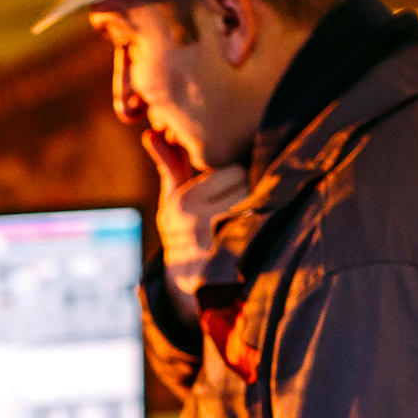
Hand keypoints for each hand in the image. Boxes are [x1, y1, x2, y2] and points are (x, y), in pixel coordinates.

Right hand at [143, 129, 248, 319]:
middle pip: (250, 185)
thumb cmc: (183, 233)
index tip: (227, 194)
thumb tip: (151, 132)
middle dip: (248, 191)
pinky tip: (254, 232)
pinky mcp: (242, 257)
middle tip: (238, 206)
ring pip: (260, 202)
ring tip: (245, 219)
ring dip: (259, 206)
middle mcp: (203, 222)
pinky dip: (264, 224)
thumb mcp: (172, 201)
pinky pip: (266, 224)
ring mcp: (224, 241)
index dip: (234, 180)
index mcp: (185, 204)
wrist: (189, 284)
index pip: (233, 171)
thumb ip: (170, 166)